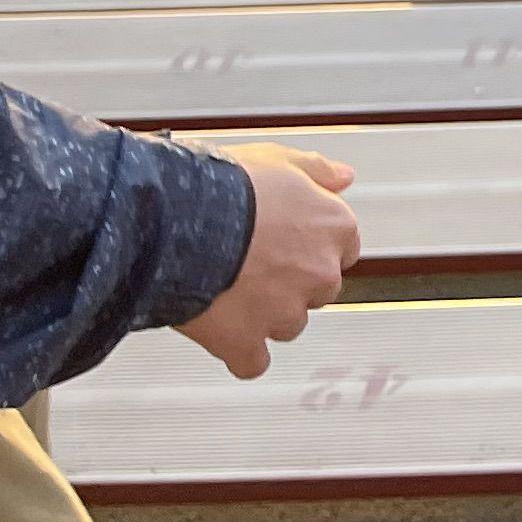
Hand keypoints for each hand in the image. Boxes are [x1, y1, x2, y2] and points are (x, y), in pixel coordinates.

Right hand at [175, 146, 359, 376]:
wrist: (177, 222)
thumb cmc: (225, 187)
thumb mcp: (278, 159)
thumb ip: (318, 170)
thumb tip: (344, 178)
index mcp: (334, 227)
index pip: (343, 248)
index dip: (310, 246)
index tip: (287, 243)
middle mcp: (320, 273)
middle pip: (318, 290)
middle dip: (290, 282)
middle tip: (252, 264)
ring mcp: (285, 312)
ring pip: (287, 325)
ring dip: (264, 315)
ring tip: (228, 290)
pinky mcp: (247, 342)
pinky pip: (253, 362)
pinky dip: (240, 353)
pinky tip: (224, 335)